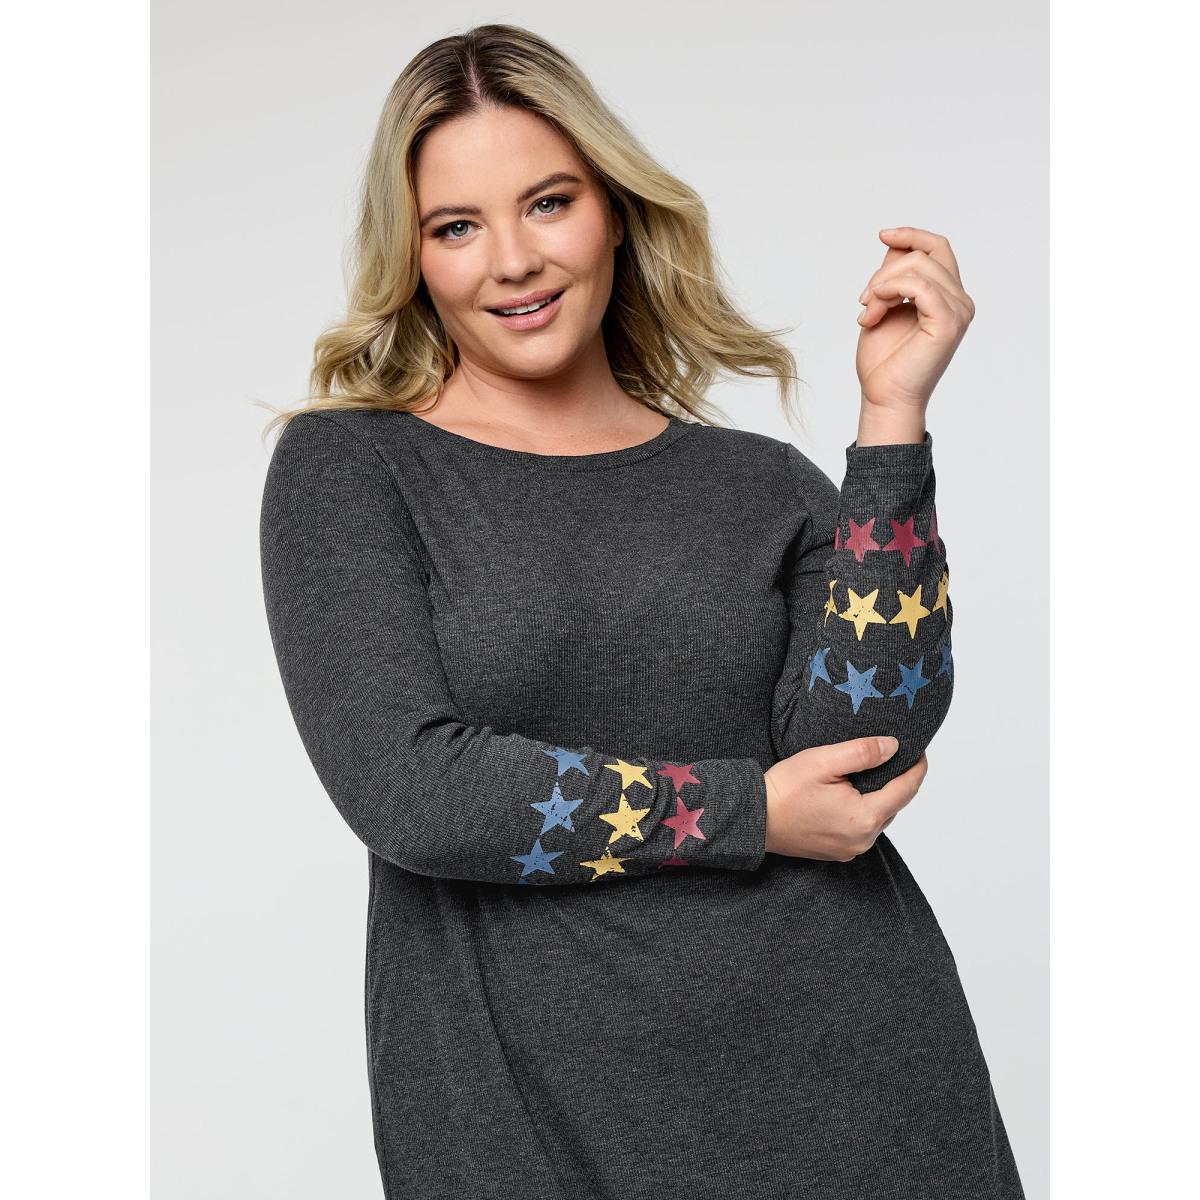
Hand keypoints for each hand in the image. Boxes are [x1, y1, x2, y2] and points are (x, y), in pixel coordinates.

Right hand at [763, 737, 928, 861]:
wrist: (754, 818)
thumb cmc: (785, 789)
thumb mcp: (823, 760)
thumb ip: (862, 752)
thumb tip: (894, 747)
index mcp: (864, 817)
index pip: (906, 790)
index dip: (916, 768)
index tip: (919, 750)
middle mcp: (862, 839)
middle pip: (894, 805)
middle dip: (899, 780)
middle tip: (896, 755)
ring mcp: (850, 849)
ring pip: (879, 817)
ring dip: (881, 796)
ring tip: (874, 772)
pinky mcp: (837, 852)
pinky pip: (862, 829)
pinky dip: (865, 810)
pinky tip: (852, 793)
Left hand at [855, 226, 975, 415]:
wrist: (883, 396)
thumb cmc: (884, 360)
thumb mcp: (884, 305)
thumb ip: (894, 276)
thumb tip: (896, 244)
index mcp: (947, 296)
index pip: (938, 248)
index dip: (912, 236)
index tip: (883, 235)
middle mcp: (960, 301)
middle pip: (925, 254)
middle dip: (885, 270)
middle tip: (864, 300)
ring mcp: (958, 311)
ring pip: (919, 266)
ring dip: (881, 285)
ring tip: (867, 312)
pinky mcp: (948, 323)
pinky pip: (920, 285)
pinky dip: (890, 290)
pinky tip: (873, 311)